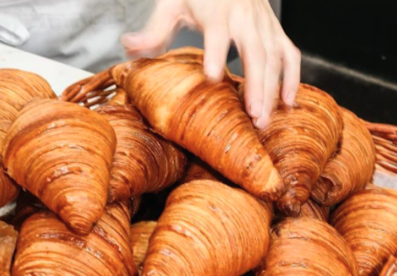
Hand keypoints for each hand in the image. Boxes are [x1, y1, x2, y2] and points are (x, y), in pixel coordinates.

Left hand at [121, 0, 300, 128]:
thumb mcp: (171, 3)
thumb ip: (153, 30)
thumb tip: (128, 47)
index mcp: (217, 9)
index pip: (217, 32)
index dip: (216, 53)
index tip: (212, 77)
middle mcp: (245, 15)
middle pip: (255, 51)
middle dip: (256, 86)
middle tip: (252, 117)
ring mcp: (263, 23)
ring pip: (275, 56)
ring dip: (273, 89)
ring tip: (264, 120)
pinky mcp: (273, 29)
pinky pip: (289, 53)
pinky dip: (292, 77)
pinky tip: (288, 102)